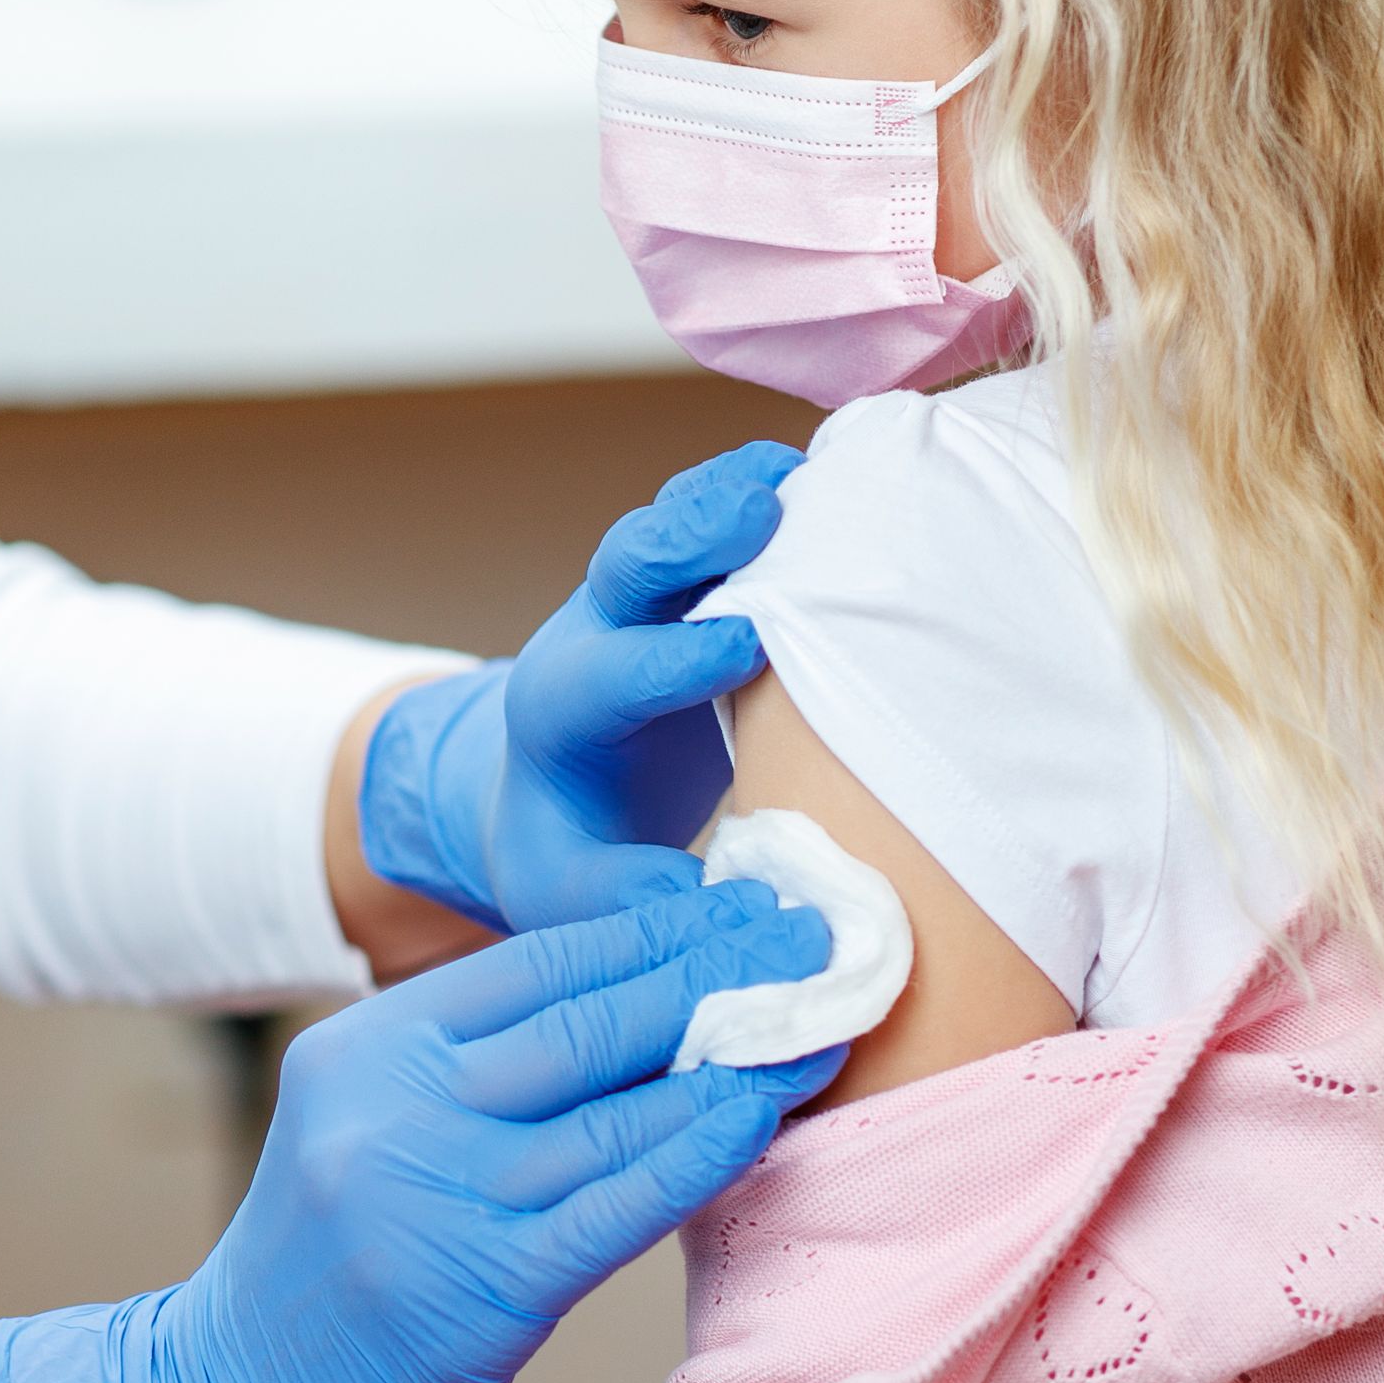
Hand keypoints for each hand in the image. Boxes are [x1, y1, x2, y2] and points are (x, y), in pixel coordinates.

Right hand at [0, 877, 838, 1382]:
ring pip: (610, 1110)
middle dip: (711, 974)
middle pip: (584, 1020)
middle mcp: (394, 1108)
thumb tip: (646, 1006)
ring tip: (819, 1020)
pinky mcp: (474, 1294)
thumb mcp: (368, 1126)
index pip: (536, 964)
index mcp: (367, 1048)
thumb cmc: (327, 1265)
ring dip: (731, 1061)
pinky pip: (609, 1209)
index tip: (748, 907)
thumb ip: (472, 1068)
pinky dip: (693, 1156)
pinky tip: (758, 1117)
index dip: (655, 931)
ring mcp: (430, 1199)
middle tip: (812, 941)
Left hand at [360, 442, 800, 932]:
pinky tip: (827, 465)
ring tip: (799, 470)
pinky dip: (765, 486)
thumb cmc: (573, 853)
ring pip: (675, 521)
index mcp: (560, 714)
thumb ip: (641, 902)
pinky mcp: (691, 575)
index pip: (614, 674)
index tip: (744, 647)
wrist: (556, 797)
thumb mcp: (576, 899)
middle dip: (685, 535)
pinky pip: (718, 512)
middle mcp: (595, 632)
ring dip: (730, 494)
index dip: (675, 659)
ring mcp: (644, 593)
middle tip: (757, 508)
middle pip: (627, 564)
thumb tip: (745, 916)